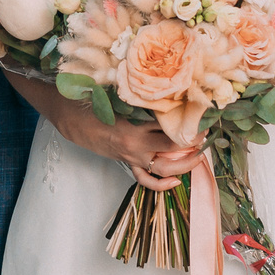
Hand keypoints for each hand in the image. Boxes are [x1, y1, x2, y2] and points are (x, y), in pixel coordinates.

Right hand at [49, 98, 198, 191]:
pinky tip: (175, 181)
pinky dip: (161, 184)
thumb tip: (166, 90)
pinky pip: (145, 179)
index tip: (203, 115)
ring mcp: (130, 157)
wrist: (69, 117)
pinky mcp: (126, 162)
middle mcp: (134, 146)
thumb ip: (140, 96)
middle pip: (172, 147)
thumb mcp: (116, 94)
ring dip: (184, 165)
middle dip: (193, 141)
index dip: (188, 124)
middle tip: (206, 131)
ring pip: (163, 169)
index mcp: (132, 127)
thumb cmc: (91, 101)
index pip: (169, 128)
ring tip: (199, 155)